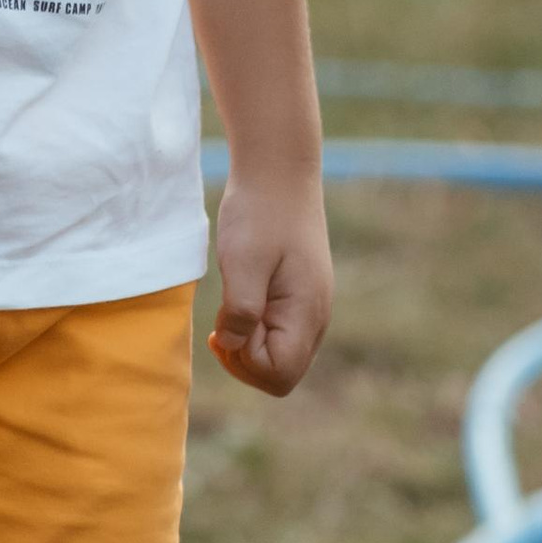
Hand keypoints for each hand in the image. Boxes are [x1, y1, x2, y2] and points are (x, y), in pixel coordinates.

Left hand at [208, 172, 332, 395]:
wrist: (278, 166)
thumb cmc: (258, 211)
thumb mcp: (242, 262)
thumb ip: (241, 312)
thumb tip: (235, 347)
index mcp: (307, 311)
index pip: (279, 376)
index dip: (246, 362)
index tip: (228, 324)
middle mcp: (317, 315)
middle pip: (281, 373)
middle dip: (245, 358)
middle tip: (224, 320)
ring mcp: (311, 304)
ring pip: (279, 354)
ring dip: (248, 342)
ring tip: (231, 302)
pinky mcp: (300, 292)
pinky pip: (279, 331)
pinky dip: (255, 326)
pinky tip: (240, 296)